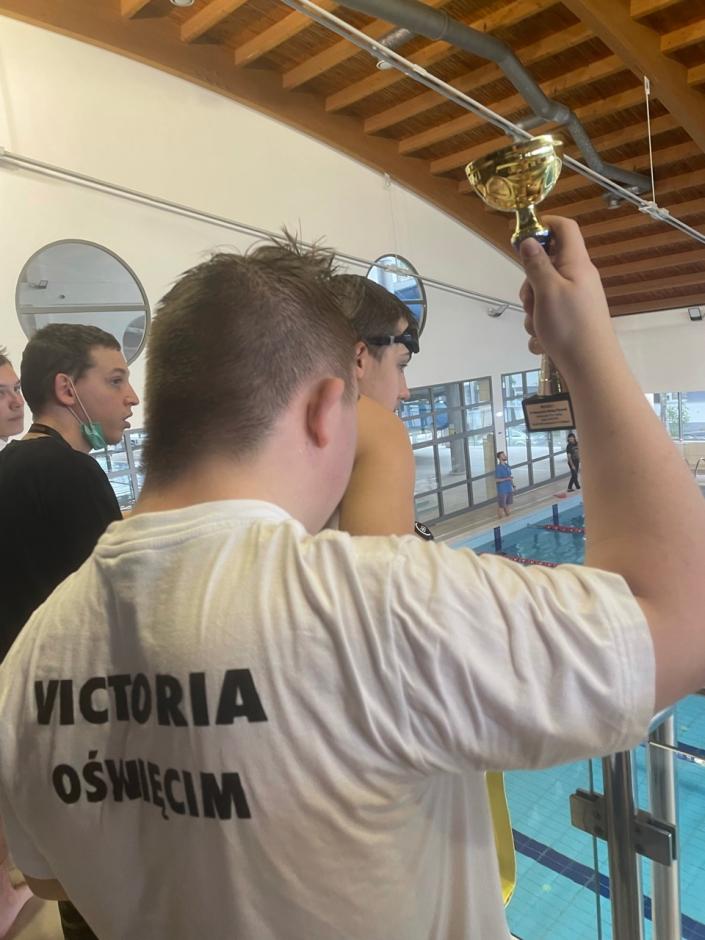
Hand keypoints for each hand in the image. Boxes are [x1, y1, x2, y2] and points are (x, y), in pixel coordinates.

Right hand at [518, 217, 612, 369]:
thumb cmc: (570, 326)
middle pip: (548, 264)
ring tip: (538, 326)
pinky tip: (542, 341)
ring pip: (544, 293)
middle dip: (530, 282)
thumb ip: (536, 264)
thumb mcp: (547, 291)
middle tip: (530, 299)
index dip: (545, 225)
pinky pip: (549, 315)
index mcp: (576, 264)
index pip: (564, 228)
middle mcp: (578, 278)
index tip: (523, 237)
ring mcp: (576, 300)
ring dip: (534, 309)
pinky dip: (542, 327)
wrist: (591, 367)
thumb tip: (528, 239)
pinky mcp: (572, 320)